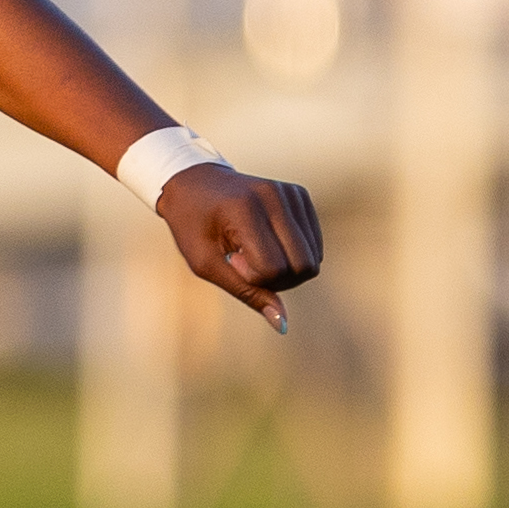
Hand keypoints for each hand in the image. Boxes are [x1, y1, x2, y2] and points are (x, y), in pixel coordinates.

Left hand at [160, 163, 324, 333]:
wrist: (194, 183)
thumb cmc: (193, 226)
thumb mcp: (206, 264)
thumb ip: (247, 292)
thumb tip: (283, 324)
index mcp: (245, 210)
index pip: (274, 269)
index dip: (252, 277)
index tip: (231, 259)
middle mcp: (274, 196)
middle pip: (304, 266)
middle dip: (278, 278)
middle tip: (246, 261)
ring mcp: (291, 193)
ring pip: (314, 258)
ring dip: (286, 267)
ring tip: (255, 249)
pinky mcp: (301, 195)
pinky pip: (315, 245)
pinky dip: (294, 253)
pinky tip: (268, 240)